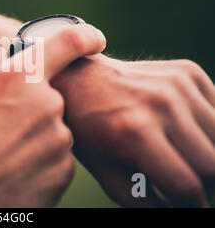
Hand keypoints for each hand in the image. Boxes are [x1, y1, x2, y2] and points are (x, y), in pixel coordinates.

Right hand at [0, 25, 105, 206]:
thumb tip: (7, 56)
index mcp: (22, 77)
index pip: (69, 42)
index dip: (85, 37)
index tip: (94, 39)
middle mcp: (49, 104)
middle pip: (52, 99)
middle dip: (33, 107)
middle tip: (4, 126)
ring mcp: (59, 141)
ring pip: (54, 132)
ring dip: (35, 137)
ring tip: (2, 154)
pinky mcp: (62, 173)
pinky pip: (56, 160)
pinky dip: (39, 163)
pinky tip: (12, 171)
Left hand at [52, 55, 214, 206]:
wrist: (81, 81)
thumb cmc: (92, 134)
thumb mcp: (109, 176)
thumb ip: (147, 204)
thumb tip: (183, 211)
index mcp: (136, 133)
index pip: (188, 185)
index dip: (195, 206)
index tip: (191, 207)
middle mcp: (160, 104)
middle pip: (212, 164)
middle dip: (205, 185)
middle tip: (187, 187)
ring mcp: (176, 83)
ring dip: (209, 157)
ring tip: (186, 161)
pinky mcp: (187, 71)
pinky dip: (209, 130)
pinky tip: (186, 133)